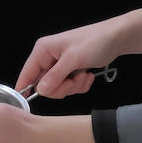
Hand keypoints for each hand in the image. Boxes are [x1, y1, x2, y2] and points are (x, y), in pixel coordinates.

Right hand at [15, 6, 141, 98]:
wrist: (116, 39)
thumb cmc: (94, 42)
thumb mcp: (73, 59)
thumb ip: (55, 76)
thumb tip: (40, 90)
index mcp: (43, 50)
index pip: (27, 73)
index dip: (25, 89)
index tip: (28, 103)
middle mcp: (49, 57)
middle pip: (44, 85)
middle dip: (61, 87)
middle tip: (73, 81)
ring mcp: (60, 65)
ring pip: (58, 88)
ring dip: (73, 86)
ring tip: (83, 75)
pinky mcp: (71, 71)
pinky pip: (69, 86)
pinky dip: (79, 84)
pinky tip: (87, 75)